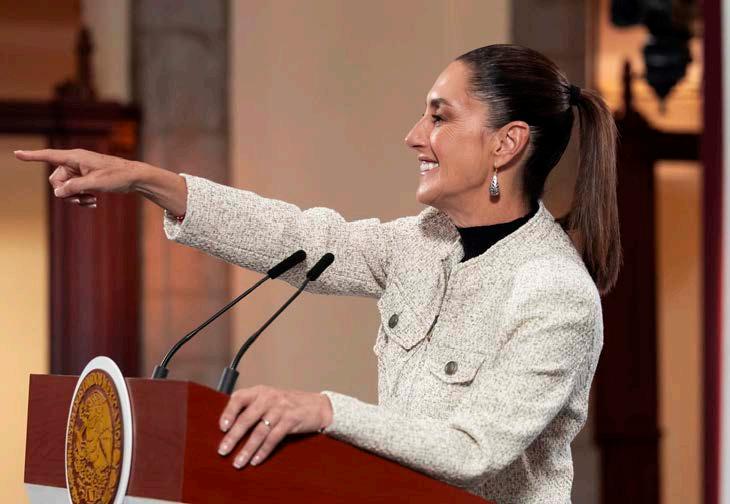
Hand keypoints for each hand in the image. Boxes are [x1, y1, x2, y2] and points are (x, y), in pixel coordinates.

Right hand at [14, 148, 143, 206]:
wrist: (134, 178)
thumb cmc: (117, 176)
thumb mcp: (95, 183)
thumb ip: (75, 187)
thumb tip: (58, 192)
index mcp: (75, 157)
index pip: (49, 156)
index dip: (32, 156)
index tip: (16, 154)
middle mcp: (75, 162)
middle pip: (56, 179)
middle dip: (65, 192)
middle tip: (80, 199)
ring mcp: (81, 171)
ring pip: (66, 187)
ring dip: (75, 197)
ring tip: (90, 201)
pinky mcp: (87, 178)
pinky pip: (76, 190)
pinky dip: (81, 197)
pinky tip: (93, 203)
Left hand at [217, 385, 332, 468]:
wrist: (318, 406)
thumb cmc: (290, 404)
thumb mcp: (271, 399)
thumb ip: (254, 407)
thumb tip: (230, 427)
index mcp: (261, 391)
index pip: (239, 397)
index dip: (229, 412)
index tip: (222, 427)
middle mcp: (269, 398)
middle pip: (247, 418)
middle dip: (233, 437)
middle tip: (223, 451)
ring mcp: (281, 409)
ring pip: (259, 432)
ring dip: (247, 449)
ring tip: (238, 462)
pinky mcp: (291, 421)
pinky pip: (273, 438)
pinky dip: (263, 451)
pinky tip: (256, 460)